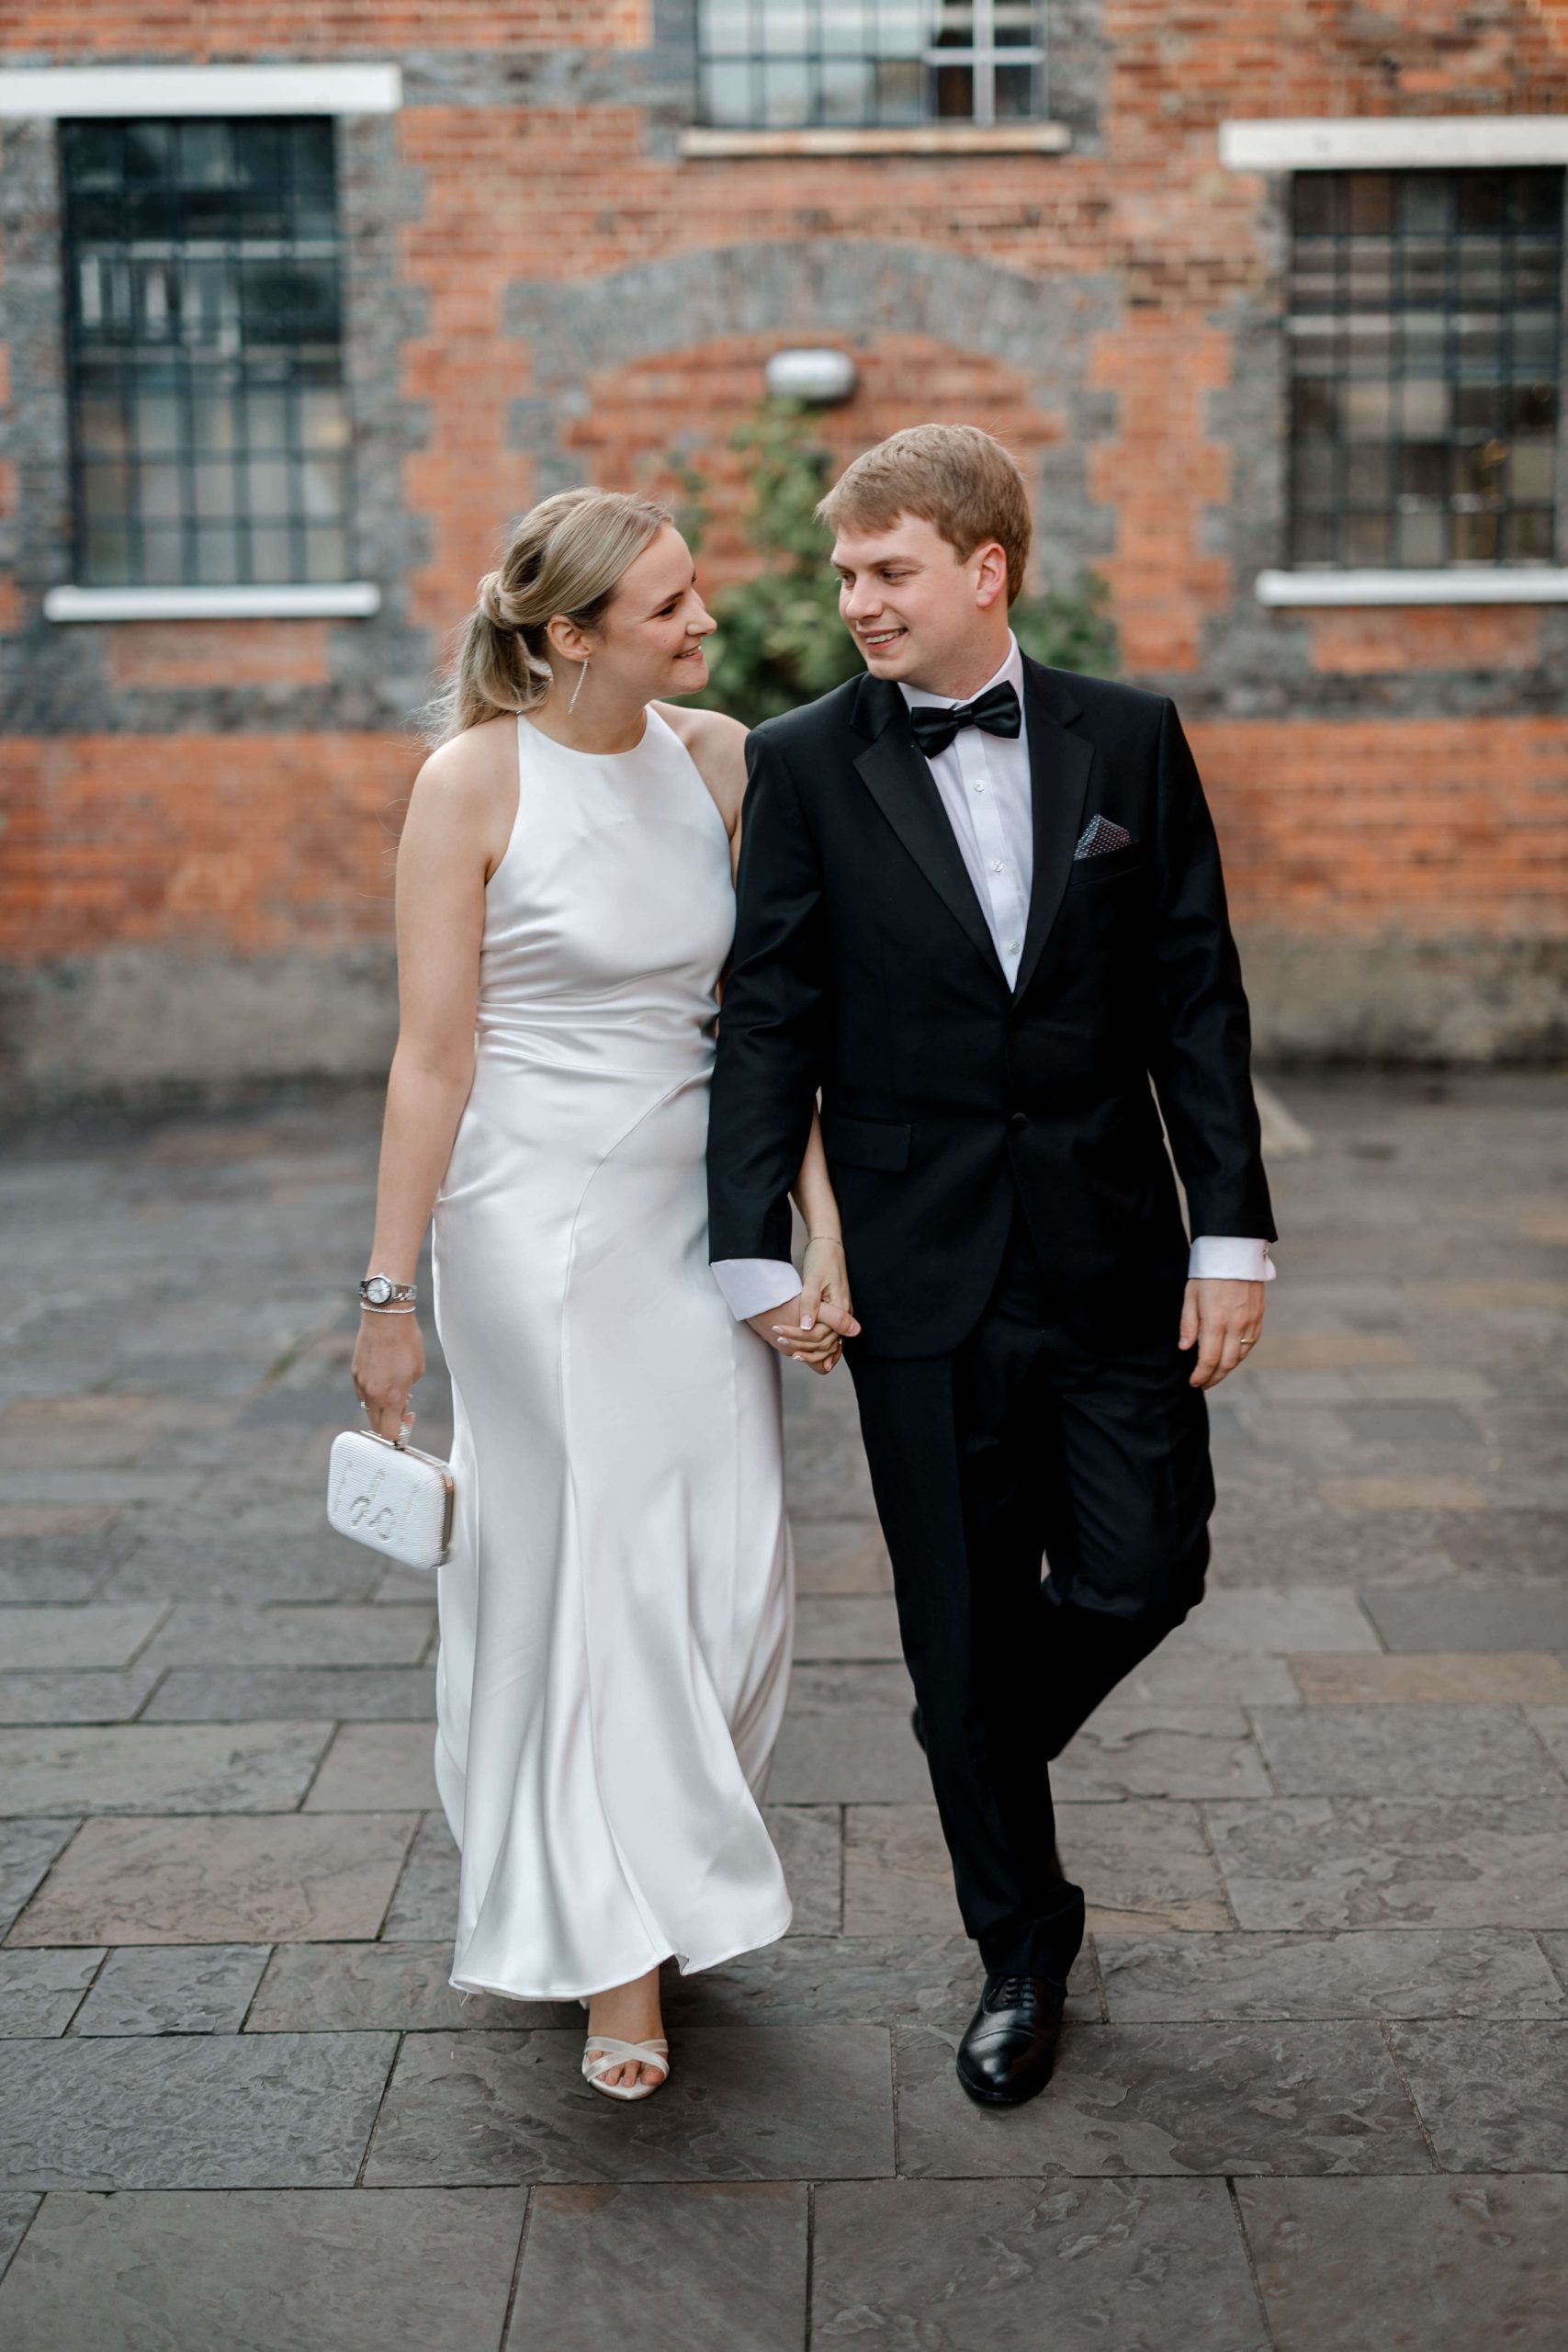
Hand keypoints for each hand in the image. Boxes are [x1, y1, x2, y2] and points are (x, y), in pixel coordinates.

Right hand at [351, 1308, 425, 1439]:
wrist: (385, 1318)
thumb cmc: (406, 1342)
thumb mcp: (416, 1371)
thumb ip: (406, 1394)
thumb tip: (399, 1405)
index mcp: (390, 1397)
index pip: (389, 1433)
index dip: (399, 1436)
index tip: (407, 1423)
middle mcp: (372, 1395)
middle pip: (376, 1426)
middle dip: (389, 1425)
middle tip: (403, 1414)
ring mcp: (360, 1384)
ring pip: (368, 1409)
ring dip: (381, 1410)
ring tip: (395, 1394)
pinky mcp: (354, 1374)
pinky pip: (362, 1394)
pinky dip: (373, 1395)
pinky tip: (384, 1382)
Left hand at [746, 1244, 859, 1376]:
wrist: (828, 1246)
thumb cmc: (822, 1260)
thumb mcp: (813, 1280)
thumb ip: (810, 1303)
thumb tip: (806, 1327)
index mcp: (841, 1308)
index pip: (820, 1335)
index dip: (798, 1337)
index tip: (779, 1332)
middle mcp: (844, 1315)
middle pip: (824, 1343)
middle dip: (802, 1346)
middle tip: (780, 1340)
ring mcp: (840, 1315)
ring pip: (827, 1344)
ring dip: (809, 1350)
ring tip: (789, 1349)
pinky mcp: (834, 1313)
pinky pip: (828, 1337)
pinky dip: (818, 1347)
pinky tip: (805, 1351)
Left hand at [1179, 1278, 1263, 1389]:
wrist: (1235, 1252)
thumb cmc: (1208, 1273)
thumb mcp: (1190, 1296)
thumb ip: (1188, 1325)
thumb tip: (1185, 1348)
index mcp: (1215, 1321)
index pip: (1209, 1359)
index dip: (1201, 1375)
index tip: (1194, 1382)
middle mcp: (1236, 1325)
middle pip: (1227, 1363)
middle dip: (1214, 1378)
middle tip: (1204, 1383)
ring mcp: (1250, 1321)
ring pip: (1240, 1356)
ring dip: (1227, 1368)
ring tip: (1215, 1373)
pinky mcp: (1258, 1316)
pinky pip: (1251, 1343)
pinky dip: (1240, 1354)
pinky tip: (1231, 1356)